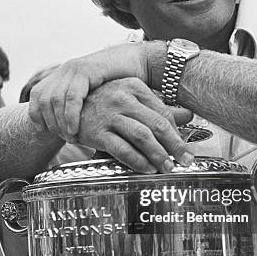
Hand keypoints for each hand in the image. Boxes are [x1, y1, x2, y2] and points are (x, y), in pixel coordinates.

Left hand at [28, 43, 155, 140]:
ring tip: (70, 138)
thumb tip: (67, 125)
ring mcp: (75, 68)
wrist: (139, 62)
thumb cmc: (120, 82)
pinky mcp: (87, 70)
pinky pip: (72, 96)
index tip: (42, 131)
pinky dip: (71, 115)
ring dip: (59, 122)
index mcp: (64, 74)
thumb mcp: (94, 93)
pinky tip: (75, 129)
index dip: (35, 114)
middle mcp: (66, 70)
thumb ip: (81, 103)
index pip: (37, 94)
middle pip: (43, 99)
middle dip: (49, 122)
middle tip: (62, 138)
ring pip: (54, 99)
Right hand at [75, 78, 193, 172]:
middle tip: (186, 161)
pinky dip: (137, 161)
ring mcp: (109, 114)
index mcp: (134, 86)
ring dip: (158, 155)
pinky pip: (122, 149)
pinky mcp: (97, 131)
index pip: (163, 111)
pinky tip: (147, 169)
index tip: (186, 149)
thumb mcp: (132, 100)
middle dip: (174, 145)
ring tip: (168, 168)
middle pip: (156, 124)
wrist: (67, 109)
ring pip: (142, 136)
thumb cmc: (105, 105)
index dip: (177, 133)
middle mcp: (123, 97)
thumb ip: (159, 108)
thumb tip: (189, 115)